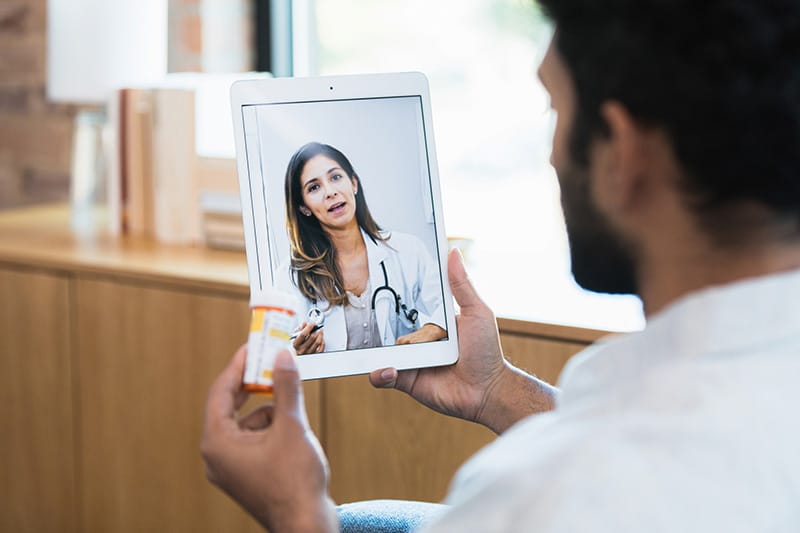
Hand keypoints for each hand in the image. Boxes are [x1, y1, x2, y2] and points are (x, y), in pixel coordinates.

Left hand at [201, 345, 336, 531]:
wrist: (306, 525)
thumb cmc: (294, 485)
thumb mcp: (291, 426)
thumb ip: (286, 387)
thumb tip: (282, 357)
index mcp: (217, 443)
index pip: (220, 392)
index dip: (238, 366)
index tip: (252, 348)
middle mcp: (217, 456)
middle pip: (230, 406)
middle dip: (254, 385)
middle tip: (270, 363)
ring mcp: (231, 468)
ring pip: (246, 423)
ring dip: (268, 409)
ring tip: (291, 404)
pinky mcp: (247, 475)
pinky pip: (253, 439)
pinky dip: (271, 428)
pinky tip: (292, 430)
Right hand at [293, 322, 324, 354]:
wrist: (297, 357)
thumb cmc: (297, 345)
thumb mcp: (294, 337)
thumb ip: (299, 329)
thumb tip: (304, 323)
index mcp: (295, 344)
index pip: (303, 334)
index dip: (308, 327)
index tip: (312, 323)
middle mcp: (302, 350)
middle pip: (312, 337)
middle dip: (316, 330)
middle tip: (318, 327)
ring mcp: (309, 353)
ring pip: (318, 342)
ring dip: (320, 335)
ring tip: (320, 331)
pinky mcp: (315, 355)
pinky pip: (321, 347)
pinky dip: (323, 342)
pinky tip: (321, 338)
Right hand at [370, 249, 557, 433]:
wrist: (487, 391)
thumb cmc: (486, 351)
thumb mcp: (476, 312)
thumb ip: (462, 284)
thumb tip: (452, 251)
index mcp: (430, 321)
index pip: (405, 305)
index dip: (390, 296)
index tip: (374, 281)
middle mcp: (417, 340)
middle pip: (389, 326)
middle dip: (378, 322)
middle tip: (363, 315)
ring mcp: (409, 360)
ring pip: (380, 350)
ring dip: (376, 349)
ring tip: (381, 348)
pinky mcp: (405, 381)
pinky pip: (383, 376)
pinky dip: (380, 373)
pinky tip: (389, 369)